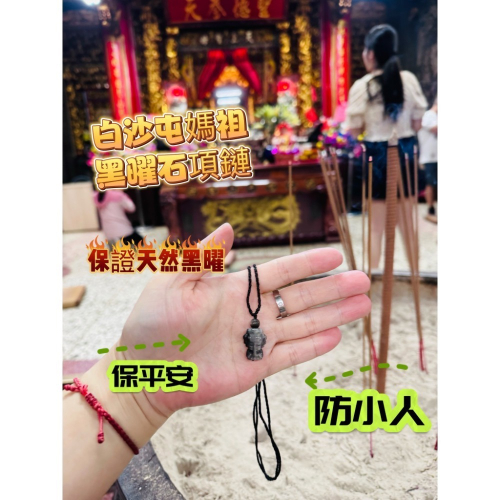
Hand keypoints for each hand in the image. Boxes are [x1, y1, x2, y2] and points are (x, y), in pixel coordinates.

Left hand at [120, 223, 370, 419]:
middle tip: (363, 280)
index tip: (336, 254)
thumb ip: (203, 256)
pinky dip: (313, 347)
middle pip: (300, 297)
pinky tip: (336, 337)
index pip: (280, 273)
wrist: (145, 371)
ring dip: (332, 316)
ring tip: (362, 306)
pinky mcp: (254, 368)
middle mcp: (250, 312)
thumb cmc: (153, 323)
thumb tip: (228, 227)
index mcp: (234, 289)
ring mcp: (255, 340)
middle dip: (332, 289)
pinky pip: (289, 355)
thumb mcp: (173, 281)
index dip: (308, 263)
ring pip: (302, 325)